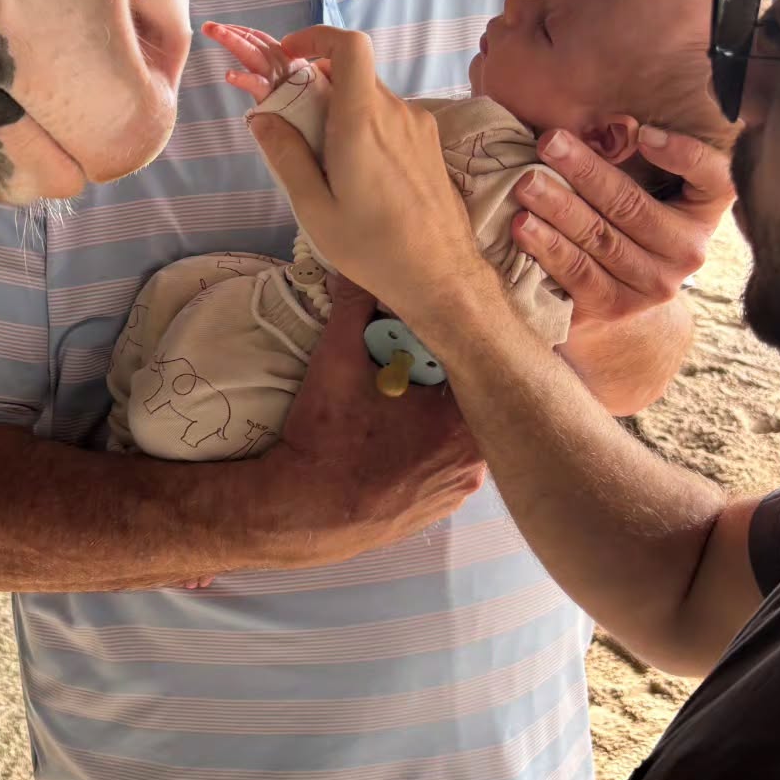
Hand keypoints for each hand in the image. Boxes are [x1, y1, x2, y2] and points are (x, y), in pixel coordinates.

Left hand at [202, 20, 307, 103]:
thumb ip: (288, 71)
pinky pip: (258, 85)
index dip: (242, 31)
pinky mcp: (275, 96)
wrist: (320, 124)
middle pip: (255, 42)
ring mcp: (279, 79)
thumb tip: (279, 64)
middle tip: (208, 26)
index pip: (262, 40)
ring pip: (253, 54)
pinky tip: (228, 75)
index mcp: (288, 60)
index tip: (224, 28)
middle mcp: (284, 64)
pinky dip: (243, 79)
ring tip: (213, 32)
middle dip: (231, 32)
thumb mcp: (303, 82)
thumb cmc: (311, 106)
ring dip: (232, 41)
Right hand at [246, 26, 487, 321]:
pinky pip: (387, 118)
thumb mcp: (314, 208)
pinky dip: (362, 127)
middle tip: (291, 124)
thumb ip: (286, 155)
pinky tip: (355, 172)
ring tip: (323, 161)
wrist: (441, 276)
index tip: (290, 56)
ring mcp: (418, 126)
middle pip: (351, 73)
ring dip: (339, 111)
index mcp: (363, 122)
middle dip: (315, 86)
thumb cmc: (373, 248)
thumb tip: (261, 116)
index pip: (349, 46)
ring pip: (368, 98)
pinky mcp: (429, 143)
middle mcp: (395, 113)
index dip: (317, 37)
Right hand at [259, 277, 484, 565]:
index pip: (476, 365)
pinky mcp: (443, 506)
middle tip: (409, 358)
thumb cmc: (325, 439)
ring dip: (437, 412)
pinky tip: (397, 436)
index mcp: (459, 422)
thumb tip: (356, 265)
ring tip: (401, 398)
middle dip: (443, 374)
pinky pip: (449, 461)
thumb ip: (352, 307)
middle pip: (471, 398)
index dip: (452, 342)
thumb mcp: (335, 361)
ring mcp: (460, 488)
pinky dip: (431, 444)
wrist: (303, 514)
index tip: (428, 330)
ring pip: (461, 431)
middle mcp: (473, 460)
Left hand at [511, 126, 733, 326]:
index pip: (714, 180)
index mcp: (702, 210)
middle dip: (585, 170)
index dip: (685, 156)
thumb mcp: (643, 184)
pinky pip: (578, 272)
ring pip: (600, 238)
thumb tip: (598, 119)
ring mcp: (654, 284)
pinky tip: (522, 225)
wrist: (614, 294)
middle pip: (633, 205)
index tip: (644, 134)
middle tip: (549, 142)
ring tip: (526, 183)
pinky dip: (548, 246)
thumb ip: (632, 155)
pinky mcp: (615, 306)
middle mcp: (687, 250)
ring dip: (558, 207)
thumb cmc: (624, 217)